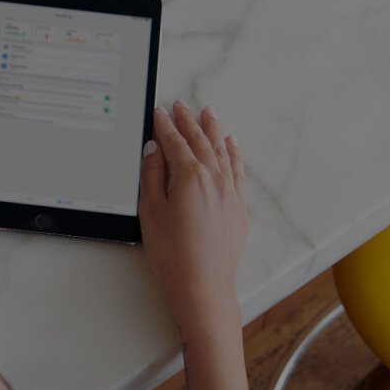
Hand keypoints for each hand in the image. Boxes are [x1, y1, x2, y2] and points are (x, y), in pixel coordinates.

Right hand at [138, 100, 248, 332]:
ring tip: (208, 112)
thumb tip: (154, 150)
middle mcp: (213, 177)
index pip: (173, 142)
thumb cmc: (173, 253)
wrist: (203, 284)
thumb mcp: (151, 211)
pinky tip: (232, 143)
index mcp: (189, 175)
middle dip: (188, 120)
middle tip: (181, 104)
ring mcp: (229, 191)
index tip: (158, 112)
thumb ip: (152, 175)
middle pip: (199, 140)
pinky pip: (238, 169)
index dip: (163, 125)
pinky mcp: (238, 206)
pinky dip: (234, 152)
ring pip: (221, 150)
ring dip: (213, 129)